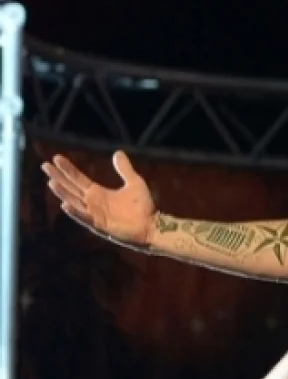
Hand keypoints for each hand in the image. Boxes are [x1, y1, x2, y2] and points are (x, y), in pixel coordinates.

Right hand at [41, 150, 156, 247]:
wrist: (151, 226)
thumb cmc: (142, 207)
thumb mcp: (134, 183)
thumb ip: (125, 169)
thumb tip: (117, 152)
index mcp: (98, 193)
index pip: (78, 179)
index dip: (68, 169)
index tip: (56, 158)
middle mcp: (93, 203)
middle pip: (71, 188)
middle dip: (58, 177)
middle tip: (45, 166)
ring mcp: (94, 214)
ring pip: (74, 202)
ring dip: (63, 193)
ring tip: (52, 182)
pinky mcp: (99, 225)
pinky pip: (84, 218)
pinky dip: (75, 212)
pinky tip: (65, 205)